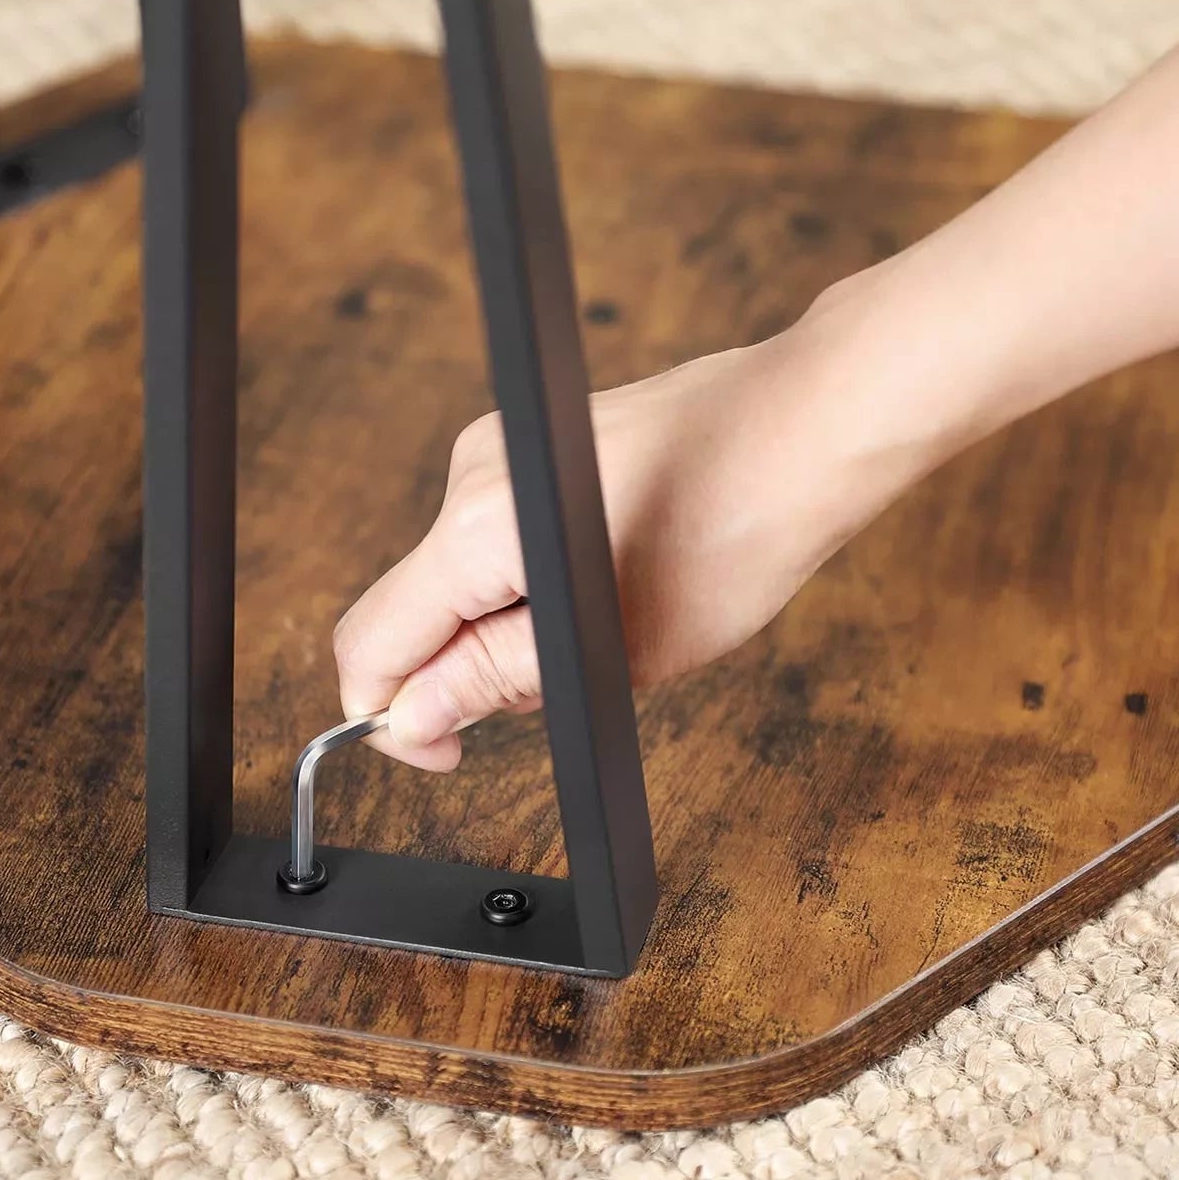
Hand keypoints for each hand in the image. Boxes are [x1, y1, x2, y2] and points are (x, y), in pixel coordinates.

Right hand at [332, 275, 954, 769]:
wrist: (806, 427)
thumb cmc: (736, 528)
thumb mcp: (616, 645)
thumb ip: (496, 680)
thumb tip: (410, 715)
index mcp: (479, 527)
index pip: (372, 642)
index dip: (391, 717)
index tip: (447, 752)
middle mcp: (470, 474)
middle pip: (411, 610)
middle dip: (467, 671)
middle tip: (569, 681)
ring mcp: (496, 451)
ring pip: (455, 580)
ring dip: (506, 627)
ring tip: (612, 620)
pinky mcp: (527, 446)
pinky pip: (491, 542)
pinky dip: (529, 584)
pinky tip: (611, 578)